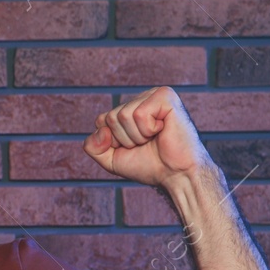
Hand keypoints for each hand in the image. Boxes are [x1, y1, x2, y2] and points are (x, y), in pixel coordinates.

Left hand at [85, 86, 213, 188]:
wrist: (176, 174)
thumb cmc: (149, 166)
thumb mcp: (112, 159)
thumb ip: (93, 146)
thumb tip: (101, 130)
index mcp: (130, 108)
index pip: (101, 120)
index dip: (113, 141)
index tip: (134, 147)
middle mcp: (141, 98)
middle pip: (111, 117)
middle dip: (125, 139)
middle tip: (147, 143)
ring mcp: (154, 94)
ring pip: (123, 115)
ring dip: (137, 135)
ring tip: (155, 138)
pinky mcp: (165, 96)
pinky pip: (139, 113)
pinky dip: (148, 129)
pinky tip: (163, 130)